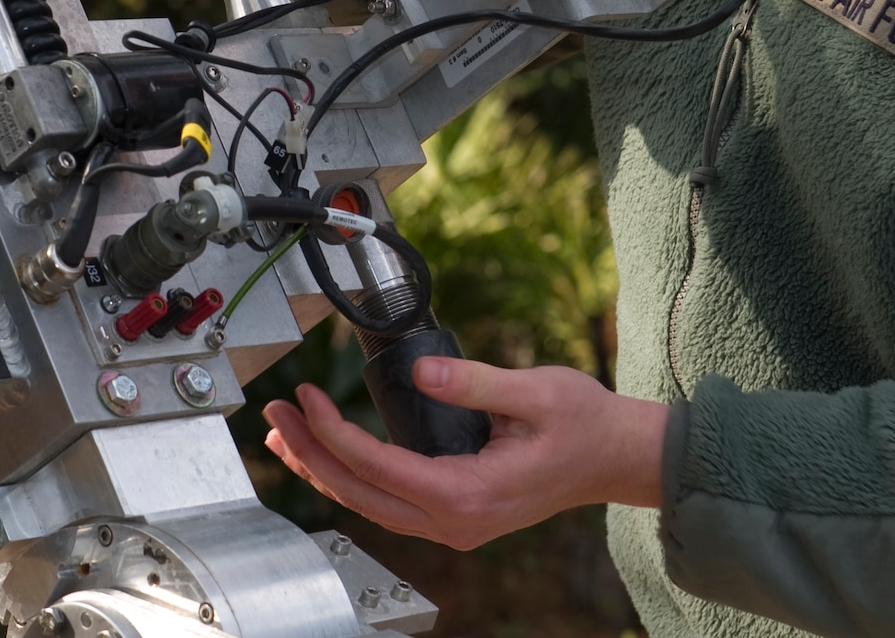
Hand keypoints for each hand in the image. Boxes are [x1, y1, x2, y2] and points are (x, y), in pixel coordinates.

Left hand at [262, 357, 668, 550]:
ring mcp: (455, 525)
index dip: (333, 430)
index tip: (307, 395)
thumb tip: (422, 369)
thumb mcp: (535, 391)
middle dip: (311, 454)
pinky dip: (354, 478)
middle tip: (275, 416)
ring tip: (287, 436)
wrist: (618, 459)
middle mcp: (455, 521)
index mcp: (468, 493)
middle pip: (360, 494)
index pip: (377, 465)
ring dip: (325, 469)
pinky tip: (332, 456)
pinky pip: (390, 503)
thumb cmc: (586, 424)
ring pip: (370, 505)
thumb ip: (474, 382)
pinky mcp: (457, 515)